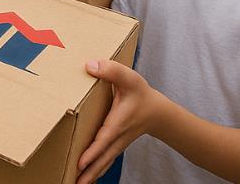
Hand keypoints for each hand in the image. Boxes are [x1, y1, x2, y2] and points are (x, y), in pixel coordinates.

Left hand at [77, 59, 164, 182]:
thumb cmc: (142, 95)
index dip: (93, 152)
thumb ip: (111, 70)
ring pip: (102, 163)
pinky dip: (95, 170)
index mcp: (118, 123)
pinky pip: (104, 161)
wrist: (158, 113)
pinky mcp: (114, 146)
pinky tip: (84, 177)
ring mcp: (116, 144)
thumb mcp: (129, 78)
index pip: (104, 140)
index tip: (80, 164)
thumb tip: (90, 66)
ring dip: (90, 175)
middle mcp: (116, 138)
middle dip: (88, 173)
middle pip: (102, 160)